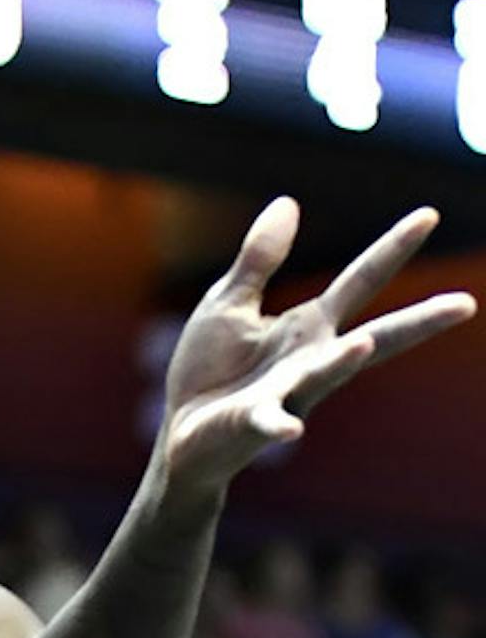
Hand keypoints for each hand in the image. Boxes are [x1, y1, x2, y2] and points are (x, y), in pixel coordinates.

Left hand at [157, 198, 474, 501]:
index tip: (429, 216)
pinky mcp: (253, 423)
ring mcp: (287, 394)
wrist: (181, 435)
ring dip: (344, 362)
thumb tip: (289, 201)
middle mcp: (311, 362)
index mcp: (308, 328)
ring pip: (325, 376)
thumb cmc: (210, 370)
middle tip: (466, 305)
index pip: (361, 281)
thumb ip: (259, 258)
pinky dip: (279, 425)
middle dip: (418, 322)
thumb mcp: (230, 302)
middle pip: (375, 337)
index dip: (393, 248)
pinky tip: (291, 429)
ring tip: (365, 343)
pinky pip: (270, 422)